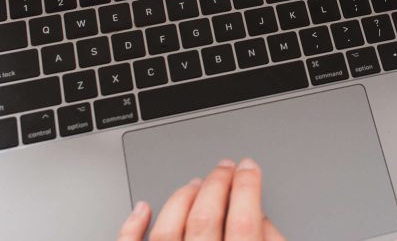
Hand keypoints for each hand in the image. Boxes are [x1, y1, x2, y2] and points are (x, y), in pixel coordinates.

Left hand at [117, 158, 285, 240]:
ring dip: (182, 199)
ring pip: (168, 229)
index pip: (244, 220)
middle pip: (205, 217)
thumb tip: (263, 219)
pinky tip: (142, 208)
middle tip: (225, 166)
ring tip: (195, 183)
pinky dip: (132, 226)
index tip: (249, 167)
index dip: (248, 186)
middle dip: (217, 183)